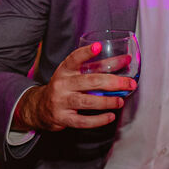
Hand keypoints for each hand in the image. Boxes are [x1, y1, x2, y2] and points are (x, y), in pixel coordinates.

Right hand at [14, 42, 137, 130]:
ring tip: (120, 101)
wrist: (40, 107)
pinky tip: (110, 117)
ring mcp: (61, 101)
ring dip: (107, 101)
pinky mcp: (63, 118)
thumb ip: (97, 68)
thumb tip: (124, 61)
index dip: (85, 53)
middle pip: (89, 81)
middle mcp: (62, 84)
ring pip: (87, 101)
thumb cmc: (64, 88)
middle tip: (128, 84)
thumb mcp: (74, 75)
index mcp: (64, 70)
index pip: (74, 59)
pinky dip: (98, 120)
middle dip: (112, 82)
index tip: (98, 47)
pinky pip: (82, 121)